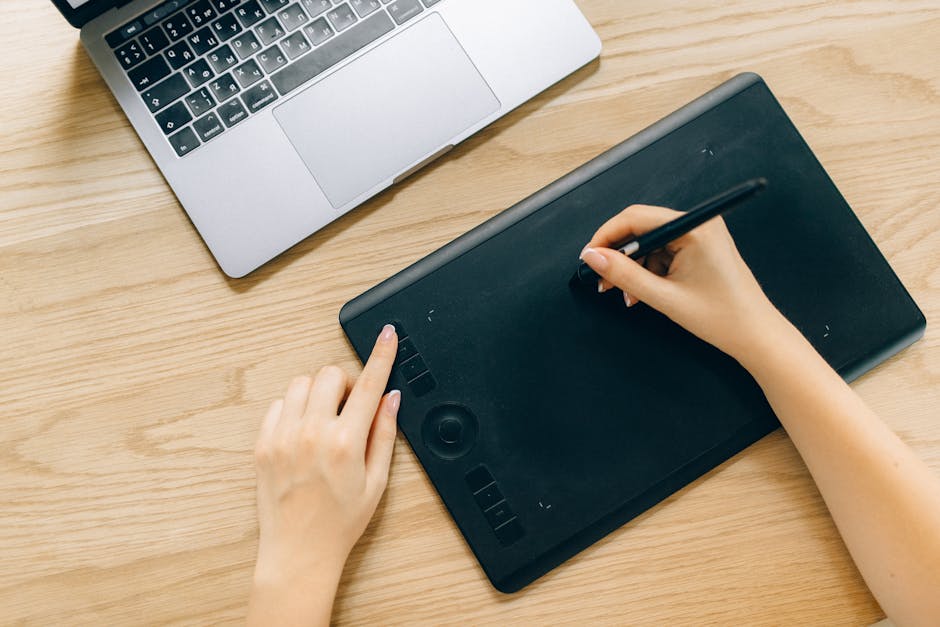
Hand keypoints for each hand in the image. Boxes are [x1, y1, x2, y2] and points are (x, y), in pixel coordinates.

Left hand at [248, 324, 399, 625]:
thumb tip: (390, 398)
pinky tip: (303, 431)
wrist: (298, 552)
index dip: (381, 354)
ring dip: (318, 392)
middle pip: (330, 374)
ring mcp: (283, 437)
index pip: (368, 383)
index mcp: (345, 442)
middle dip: (345, 383)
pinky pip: (279, 404)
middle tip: (350, 408)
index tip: (386, 335)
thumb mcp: (376, 482)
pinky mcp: (263, 444)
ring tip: (325, 420)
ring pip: (301, 383)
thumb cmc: (340, 523)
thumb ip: (383, 434)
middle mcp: (312, 433)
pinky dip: (294, 408)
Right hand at [580, 204, 783, 361]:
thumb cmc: (723, 317)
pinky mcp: (699, 249)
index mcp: (694, 228)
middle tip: (602, 279)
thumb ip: (624, 275)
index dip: (607, 236)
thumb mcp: (664, 297)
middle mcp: (699, 224)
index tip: (590, 256)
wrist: (755, 335)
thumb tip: (594, 257)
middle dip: (619, 255)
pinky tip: (642, 293)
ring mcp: (700, 236)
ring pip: (649, 243)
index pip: (636, 218)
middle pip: (641, 228)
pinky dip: (648, 272)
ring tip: (626, 294)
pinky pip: (662, 253)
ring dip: (633, 268)